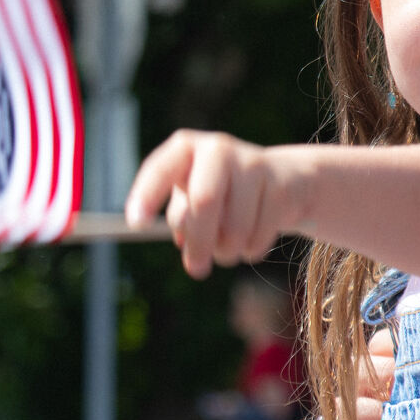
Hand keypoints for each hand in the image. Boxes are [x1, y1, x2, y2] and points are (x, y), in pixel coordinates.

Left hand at [125, 130, 305, 276]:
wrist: (284, 180)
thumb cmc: (220, 192)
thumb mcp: (191, 199)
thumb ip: (181, 218)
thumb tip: (185, 241)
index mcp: (184, 149)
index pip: (160, 170)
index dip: (147, 196)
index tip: (136, 224)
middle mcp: (216, 149)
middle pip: (205, 201)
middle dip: (199, 242)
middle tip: (196, 270)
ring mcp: (252, 163)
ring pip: (235, 226)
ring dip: (226, 251)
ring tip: (225, 251)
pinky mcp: (280, 184)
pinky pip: (259, 234)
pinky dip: (250, 251)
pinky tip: (249, 242)